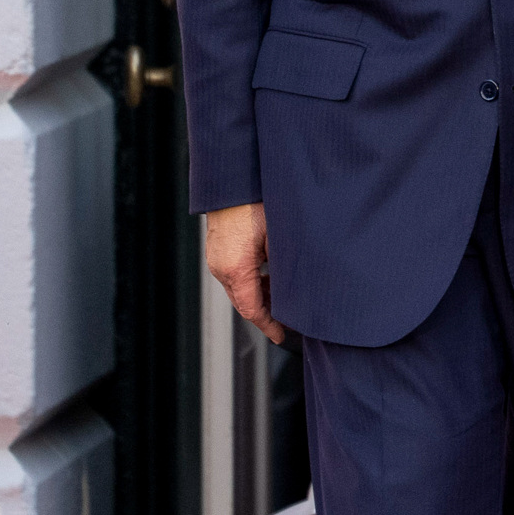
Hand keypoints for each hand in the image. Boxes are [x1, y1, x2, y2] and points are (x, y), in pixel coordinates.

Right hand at [205, 202, 285, 344]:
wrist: (235, 179)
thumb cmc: (257, 203)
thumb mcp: (280, 240)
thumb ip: (284, 270)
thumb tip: (297, 290)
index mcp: (235, 269)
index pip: (252, 310)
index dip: (268, 326)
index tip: (281, 335)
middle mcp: (220, 267)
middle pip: (243, 302)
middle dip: (266, 313)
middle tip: (288, 319)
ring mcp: (216, 258)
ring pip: (239, 289)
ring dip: (260, 296)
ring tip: (283, 296)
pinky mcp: (217, 249)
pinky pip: (234, 274)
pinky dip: (251, 281)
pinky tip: (269, 276)